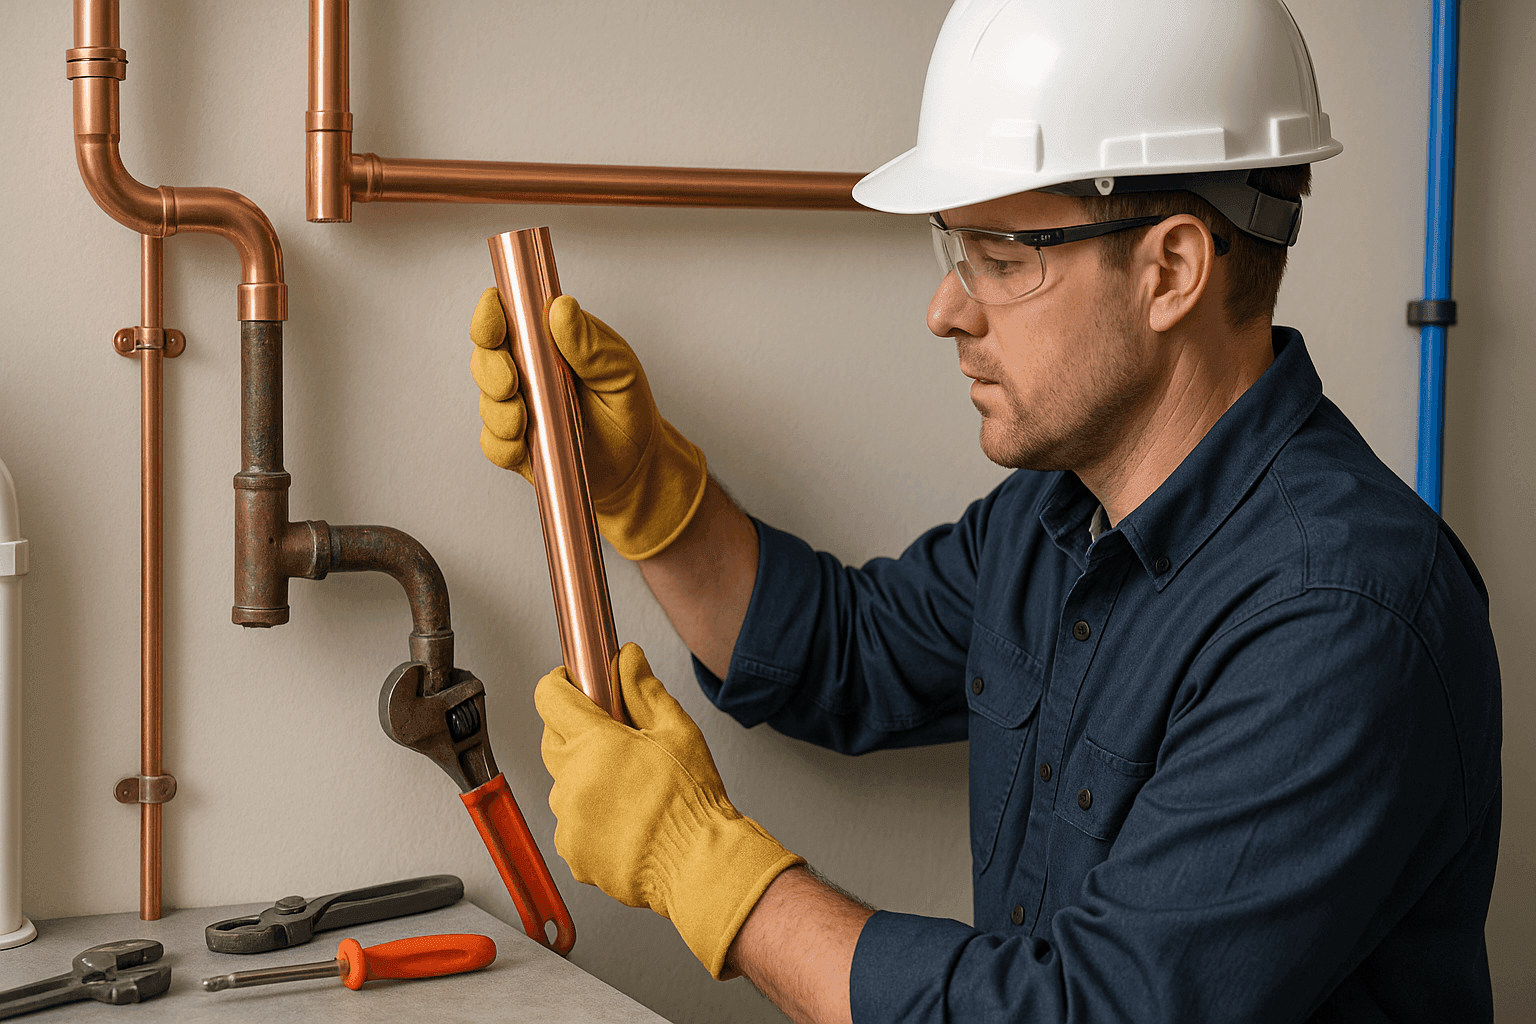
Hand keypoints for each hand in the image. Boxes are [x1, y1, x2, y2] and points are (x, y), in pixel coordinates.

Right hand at [470, 289, 708, 559]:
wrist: (637, 465)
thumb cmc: (627, 408)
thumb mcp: (619, 369)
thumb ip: (588, 342)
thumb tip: (561, 307)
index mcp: (548, 343)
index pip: (508, 319)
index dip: (492, 315)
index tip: (495, 318)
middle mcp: (527, 373)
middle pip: (485, 359)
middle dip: (491, 368)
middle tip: (512, 381)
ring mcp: (519, 410)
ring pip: (487, 404)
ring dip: (500, 411)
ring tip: (526, 419)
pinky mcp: (517, 447)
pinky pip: (494, 445)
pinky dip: (505, 445)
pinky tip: (526, 445)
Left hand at [536, 642, 803, 977]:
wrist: (699, 865)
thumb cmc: (693, 802)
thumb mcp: (676, 731)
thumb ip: (643, 690)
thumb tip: (628, 659)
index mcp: (594, 744)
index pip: (550, 697)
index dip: (561, 684)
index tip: (574, 684)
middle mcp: (572, 780)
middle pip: (553, 739)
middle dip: (576, 731)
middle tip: (613, 739)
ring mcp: (569, 820)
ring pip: (564, 784)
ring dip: (586, 779)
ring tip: (629, 790)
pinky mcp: (573, 852)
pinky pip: (571, 824)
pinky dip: (590, 818)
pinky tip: (625, 821)